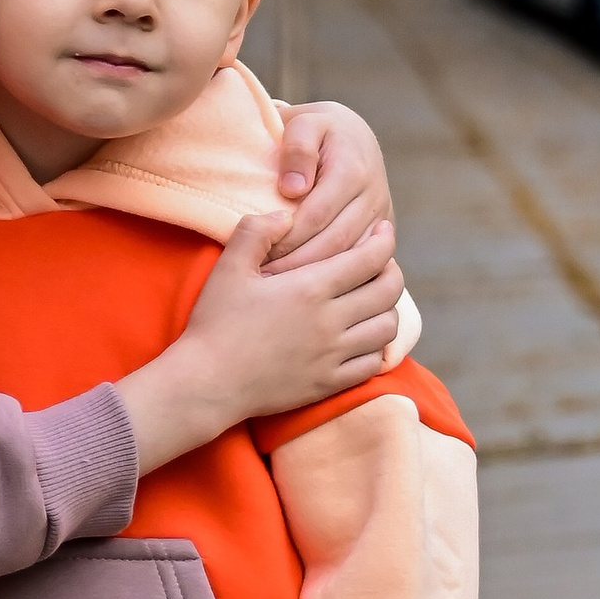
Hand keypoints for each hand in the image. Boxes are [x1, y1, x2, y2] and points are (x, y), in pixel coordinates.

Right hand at [116, 212, 401, 472]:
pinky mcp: (329, 383)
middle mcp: (330, 321)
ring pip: (387, 328)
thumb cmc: (215, 323)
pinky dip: (378, 347)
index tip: (382, 231)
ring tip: (375, 301)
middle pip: (387, 291)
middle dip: (392, 271)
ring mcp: (332, 355)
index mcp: (310, 288)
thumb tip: (287, 214)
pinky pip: (373, 364)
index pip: (370, 258)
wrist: (207, 383)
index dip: (384, 240)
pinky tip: (364, 339)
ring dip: (387, 310)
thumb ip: (258, 231)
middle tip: (382, 264)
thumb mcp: (230, 267)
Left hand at [270, 100, 395, 272]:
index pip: (317, 215)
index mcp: (352, 168)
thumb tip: (292, 189)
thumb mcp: (303, 123)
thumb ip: (297, 148)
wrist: (352, 134)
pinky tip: (310, 287)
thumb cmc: (316, 131)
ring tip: (281, 290)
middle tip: (266, 282)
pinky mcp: (384, 232)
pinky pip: (365, 263)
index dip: (287, 239)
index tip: (259, 257)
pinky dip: (338, 277)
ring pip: (352, 257)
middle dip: (298, 265)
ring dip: (318, 277)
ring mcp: (383, 215)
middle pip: (336, 242)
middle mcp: (374, 194)